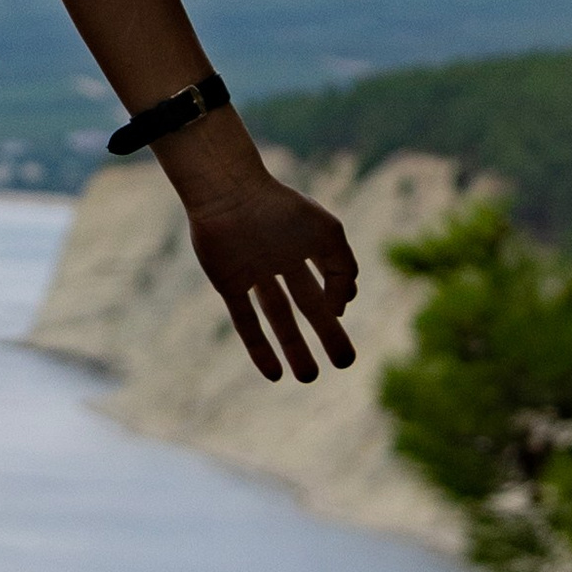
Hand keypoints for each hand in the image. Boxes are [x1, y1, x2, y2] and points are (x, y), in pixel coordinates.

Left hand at [180, 166, 360, 383]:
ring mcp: (252, 271)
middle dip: (326, 334)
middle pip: (306, 304)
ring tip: (309, 378)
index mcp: (302, 242)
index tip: (340, 311)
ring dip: (293, 347)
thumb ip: (343, 270)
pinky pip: (245, 320)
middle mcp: (278, 258)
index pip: (326, 277)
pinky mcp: (228, 282)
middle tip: (344, 363)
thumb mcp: (327, 234)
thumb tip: (339, 310)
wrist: (227, 193)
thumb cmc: (279, 208)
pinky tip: (273, 374)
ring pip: (277, 316)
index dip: (338, 296)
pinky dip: (258, 347)